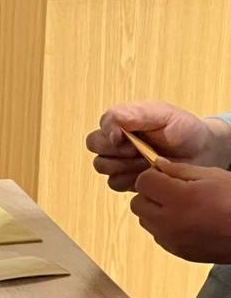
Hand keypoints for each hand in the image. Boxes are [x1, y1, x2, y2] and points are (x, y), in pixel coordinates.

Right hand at [86, 101, 230, 191]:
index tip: (126, 138)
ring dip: (124, 166)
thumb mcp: (162, 114)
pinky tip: (147, 174)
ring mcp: (119, 161)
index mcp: (120, 123)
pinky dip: (130, 180)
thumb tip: (110, 129)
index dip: (108, 136)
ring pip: (102, 167)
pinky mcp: (127, 179)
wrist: (202, 151)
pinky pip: (115, 183)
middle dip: (115, 151)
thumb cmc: (183, 129)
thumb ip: (135, 114)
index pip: (98, 127)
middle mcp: (116, 141)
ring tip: (147, 162)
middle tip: (138, 151)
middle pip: (95, 148)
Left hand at [130, 158, 230, 262]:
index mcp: (179, 198)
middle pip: (137, 204)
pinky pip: (158, 236)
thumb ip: (180, 170)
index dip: (153, 176)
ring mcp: (172, 239)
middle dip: (150, 194)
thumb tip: (158, 165)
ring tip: (181, 207)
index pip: (143, 183)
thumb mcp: (213, 176)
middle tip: (170, 191)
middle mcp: (169, 221)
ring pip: (145, 221)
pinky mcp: (177, 252)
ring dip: (155, 212)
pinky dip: (165, 227)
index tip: (164, 176)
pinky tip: (187, 222)